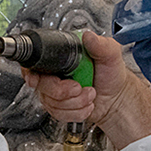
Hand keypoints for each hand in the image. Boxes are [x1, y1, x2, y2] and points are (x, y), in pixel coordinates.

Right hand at [24, 31, 150, 150]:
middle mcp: (55, 73)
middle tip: (80, 87)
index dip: (33, 73)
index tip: (41, 79)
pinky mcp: (59, 106)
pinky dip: (75, 112)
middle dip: (63, 91)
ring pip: (51, 102)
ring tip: (89, 95)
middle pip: (42, 85)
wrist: (117, 98)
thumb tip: (88, 36)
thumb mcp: (111, 55)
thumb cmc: (112, 75)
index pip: (36, 63)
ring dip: (74, 103)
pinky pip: (58, 114)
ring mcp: (55, 91)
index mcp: (62, 57)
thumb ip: (101, 44)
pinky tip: (85, 105)